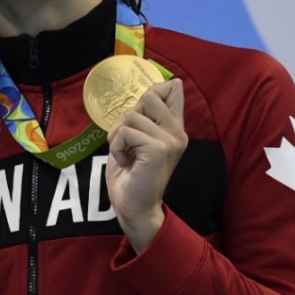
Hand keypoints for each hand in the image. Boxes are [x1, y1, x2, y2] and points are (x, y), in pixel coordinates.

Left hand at [105, 79, 187, 252]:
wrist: (134, 206)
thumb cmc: (131, 174)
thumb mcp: (135, 139)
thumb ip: (141, 117)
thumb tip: (146, 92)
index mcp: (174, 128)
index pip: (173, 88)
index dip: (151, 92)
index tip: (139, 114)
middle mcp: (178, 132)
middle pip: (149, 95)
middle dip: (127, 116)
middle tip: (126, 141)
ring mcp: (170, 140)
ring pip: (132, 115)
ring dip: (117, 135)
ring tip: (124, 154)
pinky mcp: (158, 149)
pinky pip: (125, 132)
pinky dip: (116, 147)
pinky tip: (125, 162)